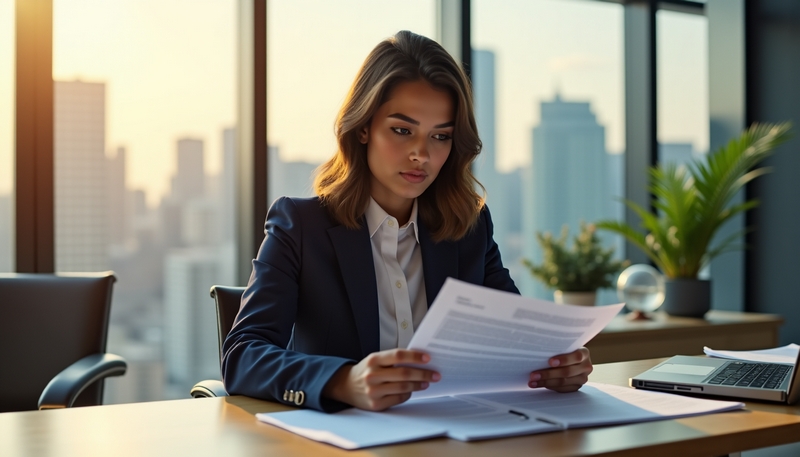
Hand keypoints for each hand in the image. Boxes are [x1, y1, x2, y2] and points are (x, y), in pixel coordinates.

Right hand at [323, 349, 440, 410]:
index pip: (398, 355)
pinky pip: (398, 399)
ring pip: (403, 387)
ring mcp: (373, 391)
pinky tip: (412, 390)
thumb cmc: (366, 371)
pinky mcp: (376, 404)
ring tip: (426, 382)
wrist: (346, 386)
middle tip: (435, 374)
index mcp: (373, 360)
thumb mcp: (375, 360)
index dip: (414, 356)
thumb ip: (392, 359)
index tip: (428, 358)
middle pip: (404, 373)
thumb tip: (419, 360)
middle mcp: (372, 375)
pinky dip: (408, 394)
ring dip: (418, 385)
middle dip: (423, 373)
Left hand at [528, 347, 591, 392]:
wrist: (572, 358)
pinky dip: (549, 387)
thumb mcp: (565, 346)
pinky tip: (539, 384)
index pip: (576, 357)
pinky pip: (562, 389)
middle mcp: (586, 366)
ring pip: (563, 382)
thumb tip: (538, 350)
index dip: (564, 360)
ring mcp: (582, 378)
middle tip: (533, 375)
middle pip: (567, 372)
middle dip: (548, 374)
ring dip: (546, 382)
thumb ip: (558, 348)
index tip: (550, 362)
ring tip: (533, 381)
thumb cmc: (564, 349)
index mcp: (584, 353)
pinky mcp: (576, 386)